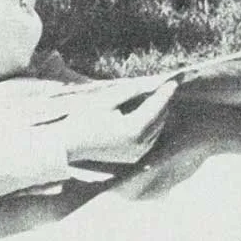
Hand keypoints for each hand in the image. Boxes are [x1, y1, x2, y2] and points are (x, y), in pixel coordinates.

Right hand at [37, 75, 178, 165]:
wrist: (68, 146)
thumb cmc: (84, 119)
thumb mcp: (107, 100)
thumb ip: (131, 92)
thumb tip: (150, 84)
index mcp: (133, 129)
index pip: (156, 108)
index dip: (165, 94)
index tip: (173, 82)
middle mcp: (139, 145)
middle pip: (160, 120)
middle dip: (163, 103)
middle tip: (164, 89)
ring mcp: (136, 154)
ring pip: (157, 132)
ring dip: (159, 116)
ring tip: (157, 100)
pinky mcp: (132, 158)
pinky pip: (149, 141)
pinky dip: (152, 128)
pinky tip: (148, 118)